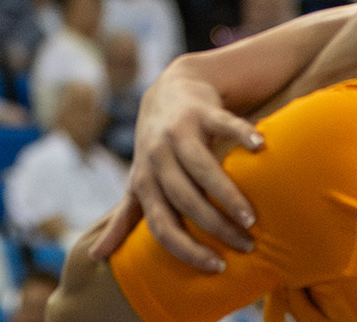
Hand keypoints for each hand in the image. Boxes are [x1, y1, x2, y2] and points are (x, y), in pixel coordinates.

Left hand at [88, 68, 263, 273]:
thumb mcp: (138, 180)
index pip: (161, 224)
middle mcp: (158, 156)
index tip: (216, 266)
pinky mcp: (201, 110)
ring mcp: (179, 131)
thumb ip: (124, 218)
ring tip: (251, 217)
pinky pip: (223, 122)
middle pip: (185, 199)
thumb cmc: (155, 148)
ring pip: (202, 167)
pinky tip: (260, 147)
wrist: (167, 91)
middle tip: (245, 245)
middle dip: (215, 226)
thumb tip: (95, 257)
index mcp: (144, 181)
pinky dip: (242, 133)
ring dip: (228, 194)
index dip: (186, 249)